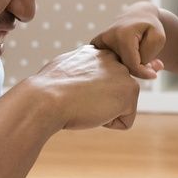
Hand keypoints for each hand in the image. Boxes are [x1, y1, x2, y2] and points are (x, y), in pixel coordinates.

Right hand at [26, 45, 141, 129]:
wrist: (47, 99)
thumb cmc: (48, 90)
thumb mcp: (64, 70)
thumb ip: (81, 71)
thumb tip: (81, 79)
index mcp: (96, 53)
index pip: (105, 81)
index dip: (91, 93)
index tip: (77, 92)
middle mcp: (113, 59)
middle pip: (115, 96)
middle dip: (100, 103)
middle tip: (80, 99)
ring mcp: (124, 74)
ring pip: (120, 108)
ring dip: (104, 113)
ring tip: (85, 104)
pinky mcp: (130, 91)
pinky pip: (125, 122)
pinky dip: (109, 124)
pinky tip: (92, 111)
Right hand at [91, 1, 167, 78]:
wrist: (137, 15)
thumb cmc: (150, 27)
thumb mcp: (158, 38)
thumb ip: (149, 55)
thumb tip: (135, 68)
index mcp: (122, 36)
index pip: (133, 66)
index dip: (145, 73)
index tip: (154, 74)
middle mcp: (106, 38)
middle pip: (123, 68)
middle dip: (138, 70)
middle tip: (152, 64)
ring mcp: (98, 42)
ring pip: (116, 67)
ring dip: (130, 66)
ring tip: (141, 57)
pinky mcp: (95, 45)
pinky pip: (108, 63)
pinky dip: (120, 64)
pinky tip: (127, 57)